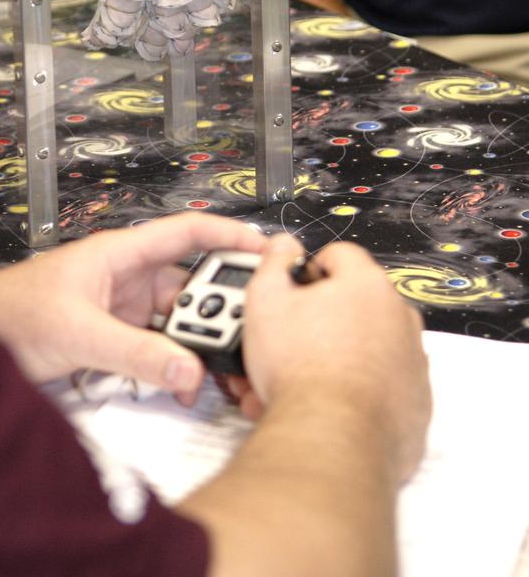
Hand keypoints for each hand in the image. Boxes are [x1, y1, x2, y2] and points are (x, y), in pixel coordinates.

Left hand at [0, 213, 265, 403]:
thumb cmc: (11, 312)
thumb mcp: (79, 333)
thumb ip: (135, 353)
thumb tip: (188, 371)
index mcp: (119, 254)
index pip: (185, 233)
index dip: (228, 235)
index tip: (265, 249)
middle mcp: (126, 276)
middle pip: (189, 285)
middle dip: (215, 312)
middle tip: (240, 339)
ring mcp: (122, 307)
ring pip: (176, 321)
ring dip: (194, 346)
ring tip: (212, 375)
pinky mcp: (114, 336)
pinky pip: (157, 346)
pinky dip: (173, 364)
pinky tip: (183, 384)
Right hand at [241, 234, 430, 484]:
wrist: (333, 440)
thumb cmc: (301, 369)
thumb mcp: (266, 300)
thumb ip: (274, 261)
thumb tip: (284, 245)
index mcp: (367, 285)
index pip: (340, 256)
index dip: (309, 270)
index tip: (293, 292)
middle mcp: (399, 317)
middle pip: (356, 304)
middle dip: (321, 320)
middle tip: (290, 342)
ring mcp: (413, 362)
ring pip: (370, 346)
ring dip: (338, 356)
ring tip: (298, 382)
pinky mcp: (418, 403)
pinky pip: (385, 385)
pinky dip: (360, 390)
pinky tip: (327, 404)